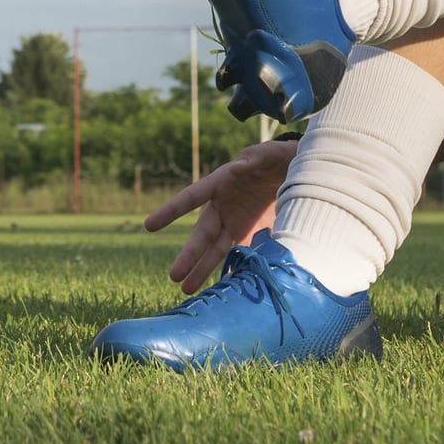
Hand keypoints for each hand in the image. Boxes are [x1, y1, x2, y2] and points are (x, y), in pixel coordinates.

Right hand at [144, 140, 296, 293]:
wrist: (293, 172)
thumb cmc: (276, 158)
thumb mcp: (269, 154)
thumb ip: (254, 159)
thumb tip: (237, 167)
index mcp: (220, 182)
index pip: (191, 197)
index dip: (170, 211)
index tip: (149, 225)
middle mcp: (221, 205)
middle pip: (202, 233)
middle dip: (188, 254)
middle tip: (173, 276)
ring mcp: (233, 220)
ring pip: (214, 248)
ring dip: (201, 268)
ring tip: (186, 289)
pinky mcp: (247, 231)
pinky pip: (234, 252)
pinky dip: (228, 268)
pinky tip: (222, 287)